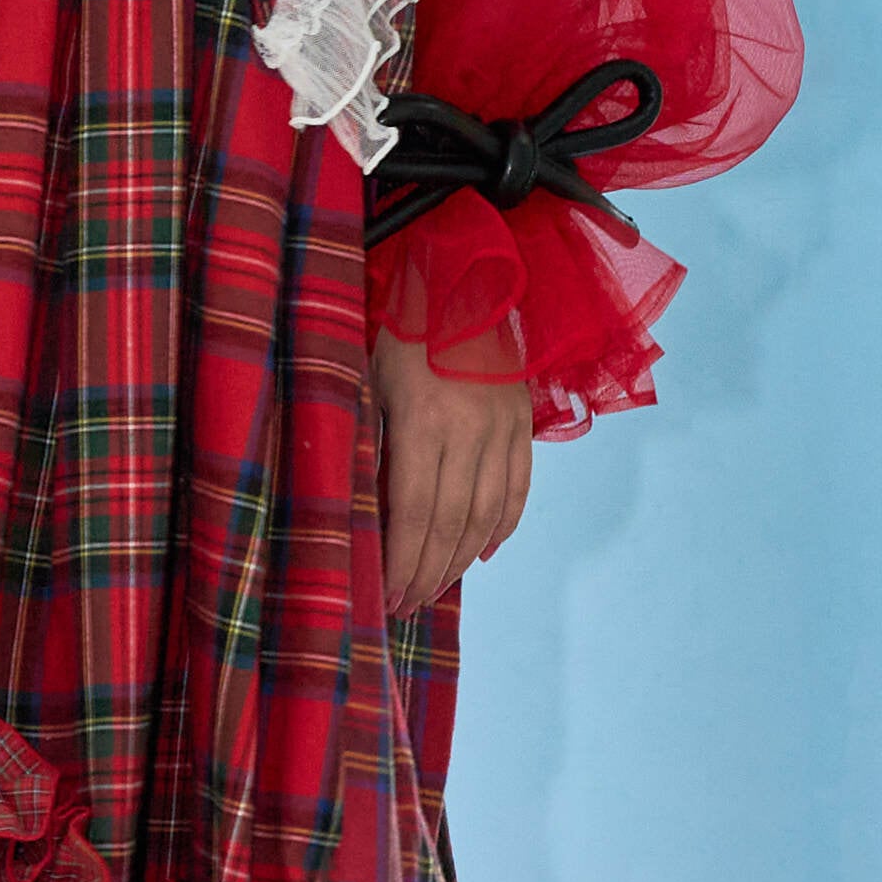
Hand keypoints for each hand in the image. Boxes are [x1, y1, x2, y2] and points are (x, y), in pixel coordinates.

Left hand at [371, 327, 533, 617]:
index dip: (402, 561)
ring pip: (486, 514)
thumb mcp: (366, 376)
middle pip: (451, 523)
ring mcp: (504, 426)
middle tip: (404, 606)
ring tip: (433, 588)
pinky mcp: (523, 420)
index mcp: (424, 418)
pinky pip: (518, 487)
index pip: (416, 512)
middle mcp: (471, 428)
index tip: (385, 596)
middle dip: (426, 573)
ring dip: (459, 560)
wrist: (460, 275)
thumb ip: (368, 440)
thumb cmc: (397, 327)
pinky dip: (501, 527)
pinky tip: (478, 554)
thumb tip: (358, 511)